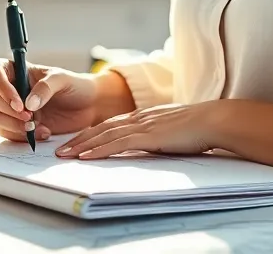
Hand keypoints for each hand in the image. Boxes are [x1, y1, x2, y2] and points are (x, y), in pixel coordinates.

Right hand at [0, 60, 99, 142]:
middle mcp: (9, 88)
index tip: (19, 102)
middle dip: (8, 109)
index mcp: (17, 70)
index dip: (0, 86)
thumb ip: (45, 88)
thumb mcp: (63, 80)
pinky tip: (43, 132)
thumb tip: (28, 104)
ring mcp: (11, 108)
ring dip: (13, 124)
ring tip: (37, 127)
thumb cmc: (74, 86)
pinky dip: (22, 136)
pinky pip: (7, 133)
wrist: (88, 107)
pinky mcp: (16, 126)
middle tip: (30, 116)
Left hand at [56, 102, 224, 159]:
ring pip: (104, 135)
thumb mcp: (171, 130)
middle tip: (60, 151)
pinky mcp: (147, 136)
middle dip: (78, 140)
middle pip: (101, 128)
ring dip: (82, 146)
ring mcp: (142, 125)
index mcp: (144, 116)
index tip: (75, 142)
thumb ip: (157, 136)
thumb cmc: (198, 127)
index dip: (91, 133)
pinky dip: (99, 150)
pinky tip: (86, 156)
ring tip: (64, 155)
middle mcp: (139, 118)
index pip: (110, 124)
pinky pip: (117, 144)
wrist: (212, 120)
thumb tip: (149, 145)